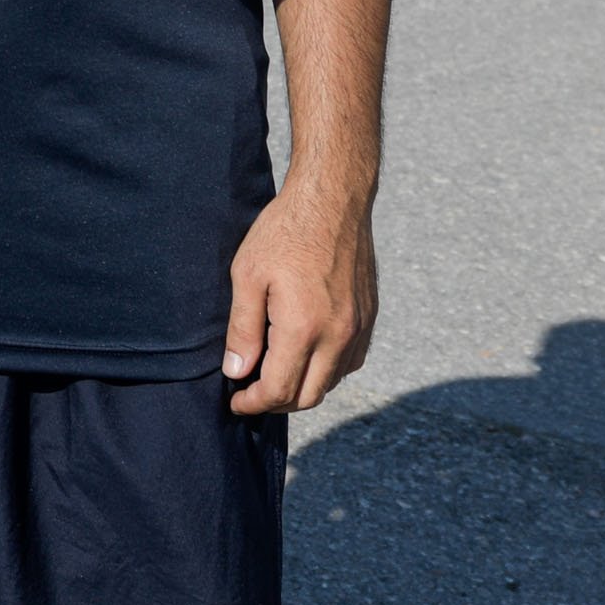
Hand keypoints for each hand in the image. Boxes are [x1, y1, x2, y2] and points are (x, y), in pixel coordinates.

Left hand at [222, 183, 375, 414]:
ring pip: (331, 382)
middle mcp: (338, 336)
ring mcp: (359, 328)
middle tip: (250, 393)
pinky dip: (326, 370)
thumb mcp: (247, 275)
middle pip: (308, 397)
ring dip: (302, 387)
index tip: (235, 401)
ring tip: (273, 373)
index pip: (279, 390)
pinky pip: (349, 362)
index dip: (254, 404)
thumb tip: (236, 372)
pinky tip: (304, 355)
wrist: (333, 200)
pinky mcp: (369, 317)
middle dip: (276, 403)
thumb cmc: (284, 232)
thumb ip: (242, 329)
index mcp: (304, 328)